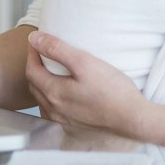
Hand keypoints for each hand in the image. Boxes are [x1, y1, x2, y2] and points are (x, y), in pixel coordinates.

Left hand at [24, 30, 151, 138]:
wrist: (133, 118)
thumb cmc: (112, 90)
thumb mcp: (84, 62)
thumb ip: (57, 49)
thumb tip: (34, 39)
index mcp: (53, 93)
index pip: (31, 70)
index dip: (32, 53)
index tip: (37, 41)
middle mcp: (54, 110)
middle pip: (35, 84)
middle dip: (35, 66)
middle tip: (42, 52)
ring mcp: (63, 120)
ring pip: (43, 99)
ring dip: (42, 82)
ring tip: (51, 69)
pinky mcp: (74, 126)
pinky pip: (54, 110)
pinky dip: (52, 97)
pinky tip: (63, 92)